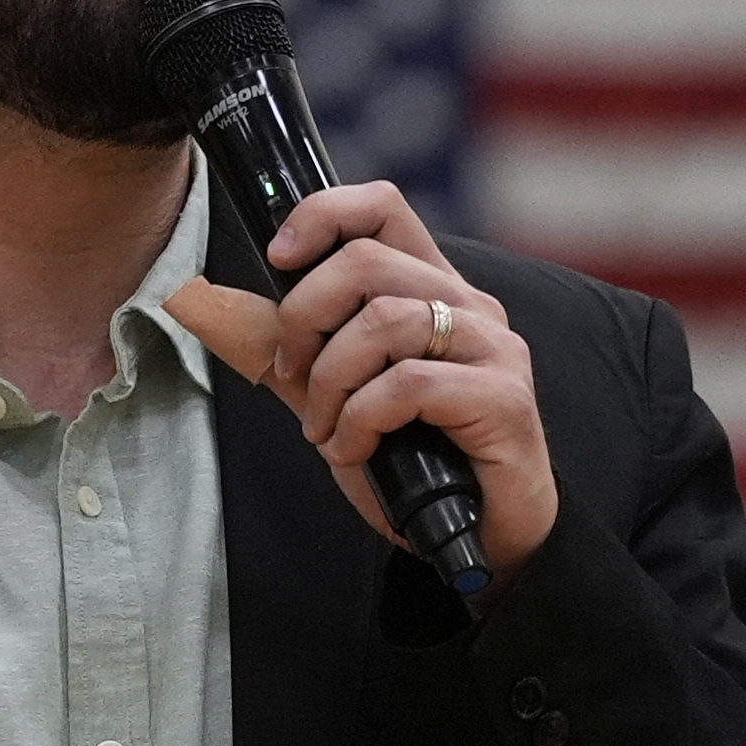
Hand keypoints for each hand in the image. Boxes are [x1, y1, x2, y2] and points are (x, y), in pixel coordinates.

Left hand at [262, 184, 557, 585]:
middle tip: (291, 372)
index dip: (323, 214)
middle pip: (366, 262)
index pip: (382, 209)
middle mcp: (471, 306)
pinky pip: (407, 383)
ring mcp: (493, 348)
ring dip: (332, 380)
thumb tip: (241, 322)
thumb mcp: (346, 399)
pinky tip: (355, 450)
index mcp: (434, 290)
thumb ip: (309, 357)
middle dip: (304, 317)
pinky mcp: (503, 396)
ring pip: (385, 320)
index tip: (280, 258)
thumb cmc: (418, 464)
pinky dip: (362, 419)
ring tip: (326, 429)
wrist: (482, 536)